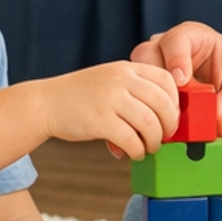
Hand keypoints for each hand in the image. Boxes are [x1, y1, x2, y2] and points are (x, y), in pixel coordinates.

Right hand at [37, 62, 178, 157]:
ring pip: (150, 123)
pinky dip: (137, 150)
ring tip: (149, 147)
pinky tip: (133, 153)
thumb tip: (167, 115)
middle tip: (164, 136)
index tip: (171, 116)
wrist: (46, 103)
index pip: (166, 80)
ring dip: (154, 141)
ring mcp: (110, 98)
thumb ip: (135, 88)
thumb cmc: (81, 96)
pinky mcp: (99, 120)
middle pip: (163, 103)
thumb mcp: (110, 79)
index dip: (175, 101)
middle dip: (169, 125)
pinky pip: (131, 139)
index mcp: (126, 68)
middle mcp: (120, 79)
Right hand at [130, 22, 221, 132]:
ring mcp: (154, 67)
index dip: (176, 59)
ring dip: (145, 100)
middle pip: (147, 54)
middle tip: (171, 106)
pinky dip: (139, 114)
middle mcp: (169, 48)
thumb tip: (219, 122)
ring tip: (163, 122)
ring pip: (135, 76)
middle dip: (155, 81)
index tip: (181, 81)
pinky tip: (149, 131)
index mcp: (195, 37)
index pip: (177, 40)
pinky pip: (135, 97)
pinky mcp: (148, 87)